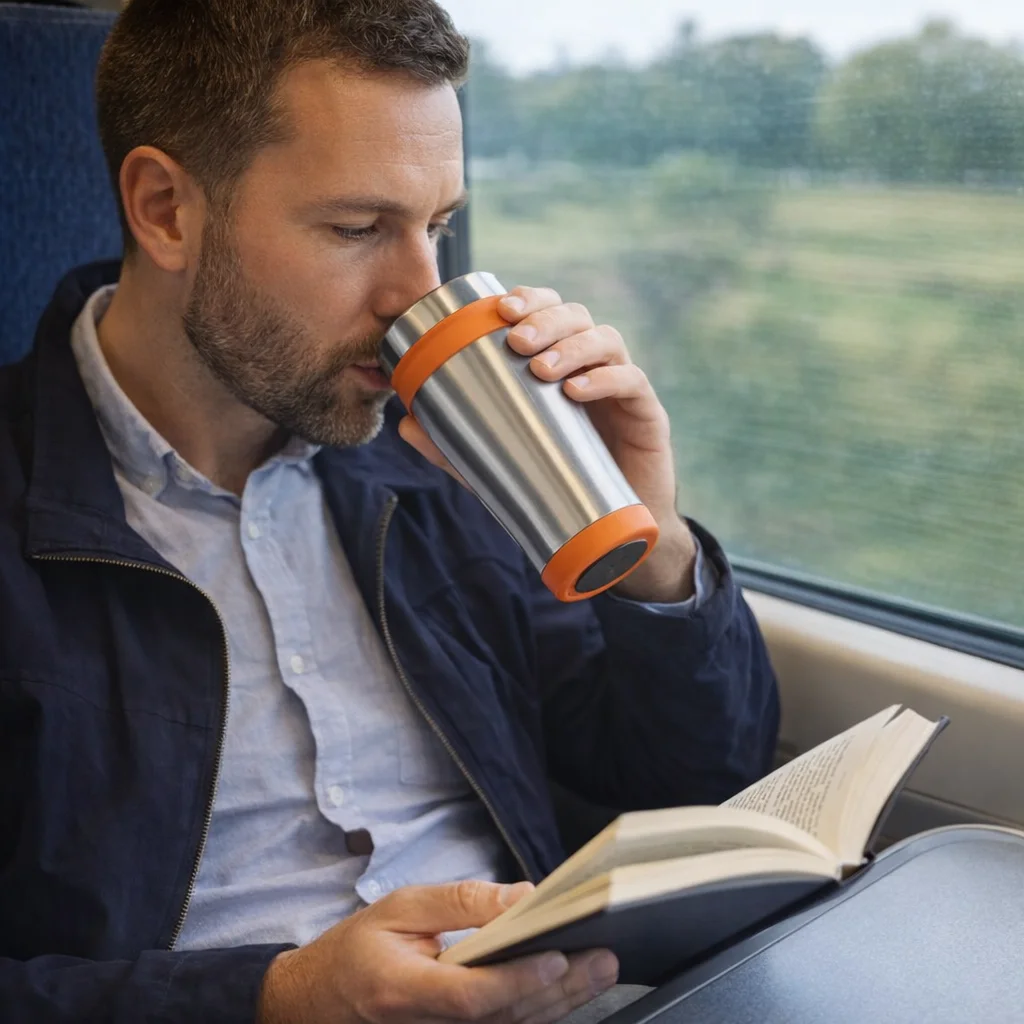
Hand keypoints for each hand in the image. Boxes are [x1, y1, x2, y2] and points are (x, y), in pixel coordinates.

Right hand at [257, 879, 618, 1023]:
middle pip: (504, 1016)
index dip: (516, 980)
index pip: (470, 995)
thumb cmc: (357, 949)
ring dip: (562, 1002)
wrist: (319, 1001)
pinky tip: (571, 991)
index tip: (557, 956)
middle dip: (560, 989)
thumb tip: (521, 897)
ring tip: (600, 970)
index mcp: (402, 991)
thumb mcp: (398, 906)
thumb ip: (459, 902)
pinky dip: (541, 1011)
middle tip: (603, 958)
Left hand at [398, 286, 696, 601]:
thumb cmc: (558, 487)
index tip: (499, 309)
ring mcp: (622, 388)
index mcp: (560, 366)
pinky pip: (632, 382)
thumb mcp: (500, 465)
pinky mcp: (647, 415)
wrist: (614, 535)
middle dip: (545, 316)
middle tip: (515, 338)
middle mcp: (593, 367)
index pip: (549, 312)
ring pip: (605, 340)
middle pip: (576, 315)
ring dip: (571, 345)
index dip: (529, 300)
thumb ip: (455, 447)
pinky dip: (606, 379)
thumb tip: (405, 425)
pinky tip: (576, 392)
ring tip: (540, 367)